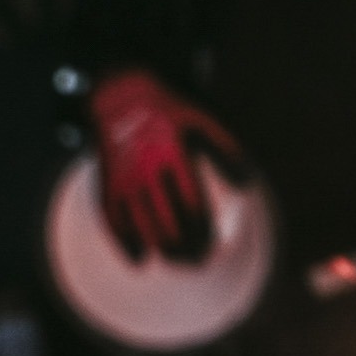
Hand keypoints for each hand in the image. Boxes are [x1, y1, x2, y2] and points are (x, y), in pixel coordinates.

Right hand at [88, 70, 241, 265]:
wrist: (120, 95)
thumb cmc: (168, 110)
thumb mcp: (200, 119)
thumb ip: (226, 148)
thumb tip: (247, 181)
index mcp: (172, 152)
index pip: (190, 202)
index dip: (201, 229)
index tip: (211, 245)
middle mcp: (146, 167)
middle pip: (166, 219)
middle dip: (183, 245)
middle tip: (196, 260)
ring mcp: (124, 176)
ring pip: (140, 223)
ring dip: (158, 248)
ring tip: (175, 261)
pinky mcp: (107, 182)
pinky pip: (112, 218)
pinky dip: (125, 242)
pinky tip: (139, 260)